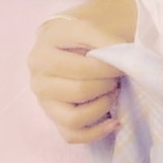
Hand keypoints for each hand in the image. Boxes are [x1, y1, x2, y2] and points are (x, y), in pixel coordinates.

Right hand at [28, 14, 125, 143]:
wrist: (68, 45)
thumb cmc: (83, 37)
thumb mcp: (91, 27)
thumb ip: (106, 40)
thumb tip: (124, 60)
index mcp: (46, 47)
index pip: (81, 66)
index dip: (108, 66)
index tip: (123, 62)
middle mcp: (39, 75)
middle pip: (80, 90)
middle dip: (108, 85)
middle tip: (118, 76)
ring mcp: (44, 100)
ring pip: (76, 117)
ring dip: (103, 106)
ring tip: (113, 92)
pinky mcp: (53, 118)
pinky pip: (73, 135)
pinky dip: (97, 131)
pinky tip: (114, 120)